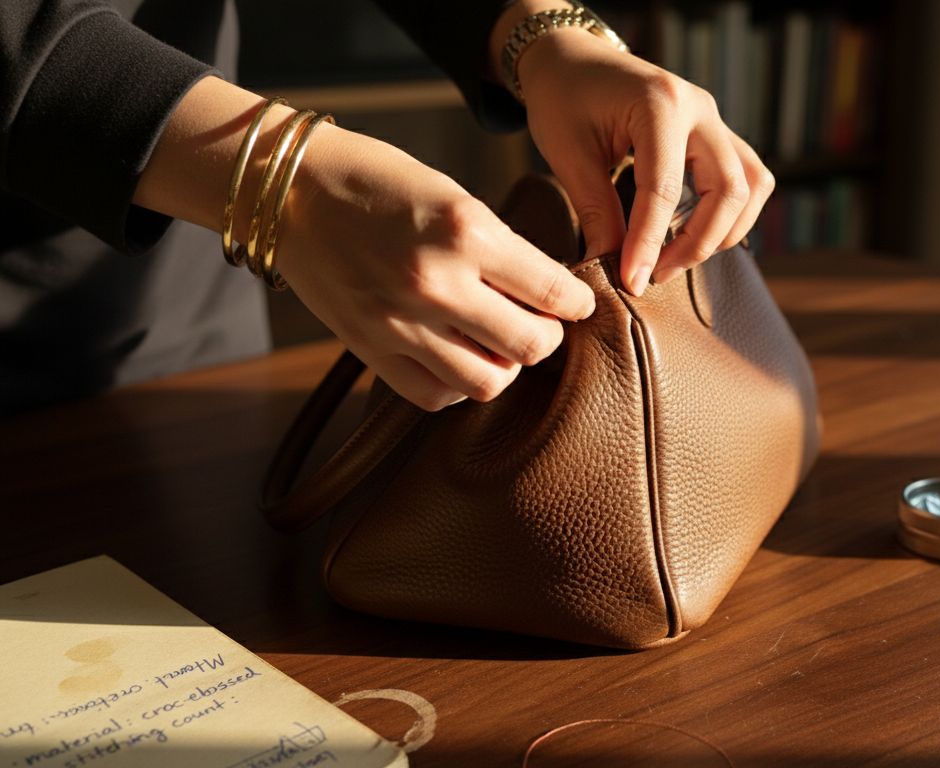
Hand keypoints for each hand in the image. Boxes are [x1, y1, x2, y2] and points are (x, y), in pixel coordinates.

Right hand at [275, 124, 595, 409]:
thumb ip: (500, 247)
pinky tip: (456, 356)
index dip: (577, 302)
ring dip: (505, 365)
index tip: (577, 303)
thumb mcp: (453, 195)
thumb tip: (549, 293)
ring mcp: (401, 323)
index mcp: (467, 231)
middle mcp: (437, 283)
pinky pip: (437, 395)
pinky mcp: (371, 349)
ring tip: (497, 342)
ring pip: (489, 382)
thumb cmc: (379, 183)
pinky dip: (457, 384)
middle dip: (547, 337)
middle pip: (531, 346)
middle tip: (541, 324)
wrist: (290, 191)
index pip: (554, 290)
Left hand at [515, 28, 773, 294]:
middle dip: (697, 243)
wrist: (571, 58)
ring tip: (676, 257)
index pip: (664, 189)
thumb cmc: (563, 98)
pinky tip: (692, 234)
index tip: (632, 281)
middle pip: (728, 189)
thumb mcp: (568, 154)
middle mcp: (699, 108)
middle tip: (655, 274)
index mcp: (660, 103)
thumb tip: (614, 270)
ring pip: (752, 185)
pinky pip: (747, 177)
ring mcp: (714, 119)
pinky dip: (730, 213)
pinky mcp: (715, 133)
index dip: (649, 243)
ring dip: (724, 231)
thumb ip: (596, 211)